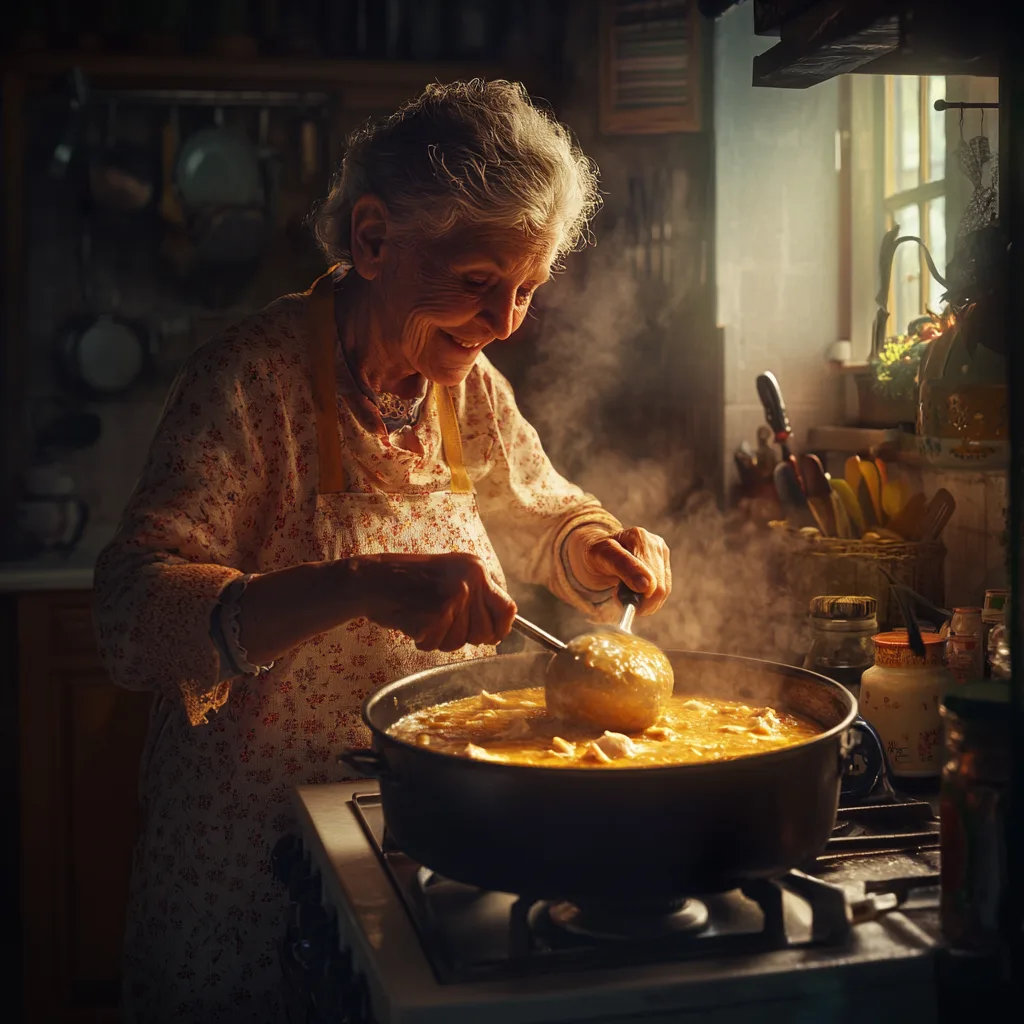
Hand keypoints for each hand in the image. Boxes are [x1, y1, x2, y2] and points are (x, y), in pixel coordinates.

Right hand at [352, 552, 516, 651]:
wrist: (373, 579)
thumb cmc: (409, 580)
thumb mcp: (452, 575)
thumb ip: (477, 597)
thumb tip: (500, 629)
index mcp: (477, 568)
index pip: (508, 608)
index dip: (501, 629)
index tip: (492, 636)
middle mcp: (470, 580)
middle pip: (485, 632)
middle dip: (464, 637)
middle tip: (442, 624)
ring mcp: (455, 596)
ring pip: (460, 642)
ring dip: (440, 639)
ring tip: (424, 618)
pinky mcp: (437, 613)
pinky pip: (437, 644)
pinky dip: (424, 640)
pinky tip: (413, 622)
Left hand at [573, 525, 671, 614]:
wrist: (599, 551)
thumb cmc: (596, 554)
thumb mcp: (600, 557)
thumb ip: (623, 567)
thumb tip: (647, 585)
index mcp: (638, 538)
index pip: (649, 577)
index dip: (640, 597)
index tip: (626, 605)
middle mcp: (654, 543)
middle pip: (659, 587)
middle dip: (640, 601)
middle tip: (619, 600)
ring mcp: (661, 553)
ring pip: (663, 591)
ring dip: (644, 602)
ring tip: (624, 595)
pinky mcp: (664, 563)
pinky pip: (664, 590)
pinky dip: (648, 599)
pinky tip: (634, 593)